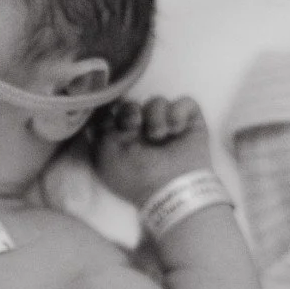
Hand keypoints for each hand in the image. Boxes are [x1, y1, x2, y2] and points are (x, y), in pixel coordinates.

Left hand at [89, 95, 212, 205]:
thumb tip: (103, 111)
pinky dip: (179, 113)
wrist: (170, 187)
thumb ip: (98, 130)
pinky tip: (176, 130)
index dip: (111, 111)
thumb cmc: (133, 175)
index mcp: (121, 139)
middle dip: (130, 110)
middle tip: (134, 124)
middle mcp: (143, 131)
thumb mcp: (104, 156)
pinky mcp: (191, 123)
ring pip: (157, 101)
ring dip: (156, 116)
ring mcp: (167, 126)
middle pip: (133, 102)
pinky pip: (185, 102)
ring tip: (159, 136)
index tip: (112, 122)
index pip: (113, 111)